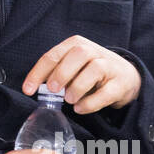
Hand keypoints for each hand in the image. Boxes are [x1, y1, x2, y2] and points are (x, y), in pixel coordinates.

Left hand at [23, 34, 140, 113]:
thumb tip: (39, 90)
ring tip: (69, 100)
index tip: (28, 90)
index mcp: (76, 45)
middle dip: (61, 73)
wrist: (126, 77)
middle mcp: (94, 51)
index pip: (53, 56)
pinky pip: (106, 92)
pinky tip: (80, 108)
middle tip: (52, 90)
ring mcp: (110, 66)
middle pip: (77, 54)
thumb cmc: (91, 72)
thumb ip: (57, 74)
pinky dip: (91, 102)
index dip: (38, 73)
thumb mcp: (72, 68)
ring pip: (94, 69)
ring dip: (78, 86)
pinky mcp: (120, 83)